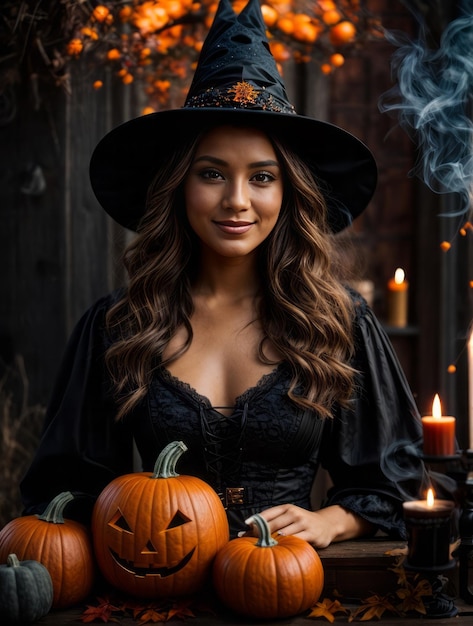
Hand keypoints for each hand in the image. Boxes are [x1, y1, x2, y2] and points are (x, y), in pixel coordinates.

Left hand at [243, 503, 373, 548]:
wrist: (326, 525)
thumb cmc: (302, 523)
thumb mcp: (289, 517)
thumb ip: (274, 521)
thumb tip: (249, 529)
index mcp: (286, 508)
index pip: (268, 513)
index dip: (256, 520)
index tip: (244, 527)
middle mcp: (294, 513)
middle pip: (273, 524)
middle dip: (261, 534)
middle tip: (253, 542)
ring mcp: (303, 523)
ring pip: (283, 533)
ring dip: (273, 542)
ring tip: (263, 549)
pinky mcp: (312, 534)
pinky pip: (296, 541)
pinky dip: (287, 547)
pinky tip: (280, 552)